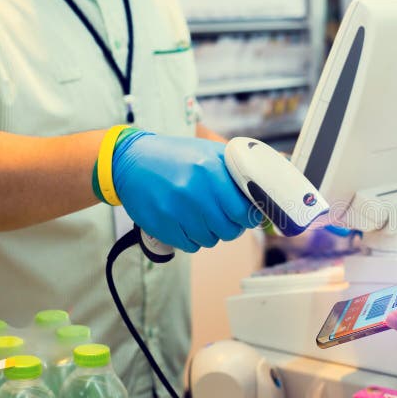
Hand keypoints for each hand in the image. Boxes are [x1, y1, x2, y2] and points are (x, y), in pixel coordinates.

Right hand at [112, 131, 261, 251]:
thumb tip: (266, 190)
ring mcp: (175, 209)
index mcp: (210, 169)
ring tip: (203, 218)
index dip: (249, 217)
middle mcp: (194, 190)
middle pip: (229, 229)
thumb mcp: (209, 152)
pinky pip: (190, 246)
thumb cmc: (177, 157)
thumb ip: (237, 169)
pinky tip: (188, 224)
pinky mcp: (160, 224)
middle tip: (226, 219)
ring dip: (211, 233)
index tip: (247, 216)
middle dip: (232, 227)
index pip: (244, 210)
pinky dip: (193, 239)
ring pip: (210, 240)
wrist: (130, 161)